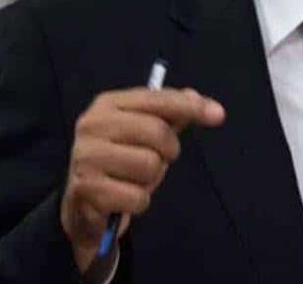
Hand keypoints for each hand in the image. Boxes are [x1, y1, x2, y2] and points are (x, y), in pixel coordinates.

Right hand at [60, 87, 225, 271]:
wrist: (84, 203)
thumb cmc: (121, 161)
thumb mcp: (145, 133)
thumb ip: (170, 114)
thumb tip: (197, 98)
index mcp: (108, 104)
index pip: (158, 99)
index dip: (190, 106)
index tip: (218, 115)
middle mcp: (92, 124)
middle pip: (157, 133)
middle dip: (167, 151)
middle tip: (156, 159)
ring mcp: (86, 156)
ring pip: (149, 165)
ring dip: (150, 179)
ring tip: (133, 178)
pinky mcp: (86, 189)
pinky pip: (138, 197)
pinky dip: (139, 202)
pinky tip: (123, 198)